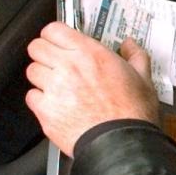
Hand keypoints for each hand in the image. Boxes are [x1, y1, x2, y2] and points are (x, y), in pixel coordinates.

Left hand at [25, 22, 161, 156]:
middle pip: (36, 47)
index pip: (53, 30)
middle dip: (45, 53)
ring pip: (32, 71)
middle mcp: (68, 67)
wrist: (123, 145)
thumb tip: (129, 45)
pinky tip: (57, 105)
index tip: (61, 42)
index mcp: (90, 53)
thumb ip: (135, 56)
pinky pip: (31, 97)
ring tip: (59, 87)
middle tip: (57, 63)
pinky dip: (41, 100)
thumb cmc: (133, 114)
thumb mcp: (144, 79)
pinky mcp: (46, 111)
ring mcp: (54, 89)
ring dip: (43, 77)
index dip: (55, 35)